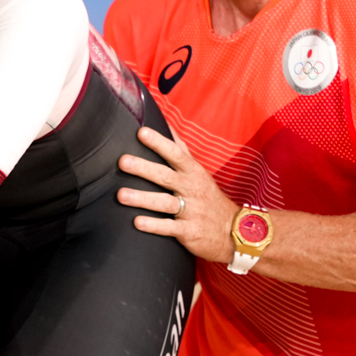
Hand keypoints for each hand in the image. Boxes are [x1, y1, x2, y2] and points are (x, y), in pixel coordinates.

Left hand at [117, 126, 238, 262]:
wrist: (234, 230)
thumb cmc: (207, 196)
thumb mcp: (198, 170)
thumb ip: (180, 149)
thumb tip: (166, 124)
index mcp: (192, 172)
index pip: (175, 154)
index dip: (159, 143)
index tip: (141, 132)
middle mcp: (191, 189)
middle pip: (166, 176)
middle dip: (144, 168)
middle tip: (123, 161)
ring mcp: (190, 211)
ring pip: (164, 203)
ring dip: (143, 198)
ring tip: (121, 195)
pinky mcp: (188, 231)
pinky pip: (169, 228)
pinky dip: (154, 225)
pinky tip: (137, 222)